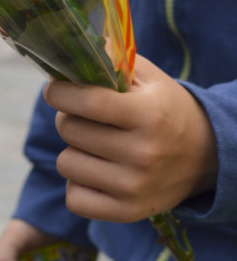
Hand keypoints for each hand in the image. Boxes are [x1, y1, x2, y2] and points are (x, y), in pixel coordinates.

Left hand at [48, 55, 218, 222]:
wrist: (205, 157)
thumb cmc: (166, 109)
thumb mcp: (148, 79)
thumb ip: (111, 60)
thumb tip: (69, 48)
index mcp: (148, 115)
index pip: (89, 102)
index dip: (60, 92)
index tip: (54, 89)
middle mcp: (142, 154)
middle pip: (70, 130)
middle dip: (68, 117)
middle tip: (85, 117)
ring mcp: (134, 187)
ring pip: (66, 163)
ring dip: (74, 150)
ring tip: (96, 145)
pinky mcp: (126, 212)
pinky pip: (74, 197)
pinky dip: (78, 183)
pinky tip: (97, 171)